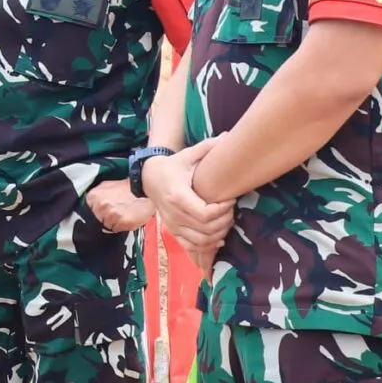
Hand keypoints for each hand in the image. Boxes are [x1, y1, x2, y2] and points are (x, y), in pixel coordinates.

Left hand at [85, 179, 156, 233]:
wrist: (145, 188)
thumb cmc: (128, 187)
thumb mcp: (107, 185)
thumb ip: (97, 196)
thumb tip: (92, 206)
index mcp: (94, 196)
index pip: (90, 211)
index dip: (99, 211)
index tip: (105, 209)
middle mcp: (101, 205)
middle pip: (98, 219)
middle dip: (106, 217)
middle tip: (117, 209)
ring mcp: (111, 215)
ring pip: (108, 226)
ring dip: (115, 222)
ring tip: (124, 212)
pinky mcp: (122, 222)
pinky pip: (118, 229)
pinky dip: (122, 225)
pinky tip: (128, 216)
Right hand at [142, 140, 232, 264]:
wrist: (150, 177)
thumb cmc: (173, 165)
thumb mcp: (188, 155)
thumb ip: (207, 147)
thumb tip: (227, 136)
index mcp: (178, 196)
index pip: (205, 214)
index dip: (223, 210)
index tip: (231, 199)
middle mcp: (173, 214)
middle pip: (206, 229)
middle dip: (224, 222)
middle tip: (232, 210)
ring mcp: (172, 224)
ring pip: (200, 241)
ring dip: (218, 235)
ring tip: (227, 221)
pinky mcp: (172, 231)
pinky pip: (190, 245)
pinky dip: (206, 246)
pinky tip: (218, 238)